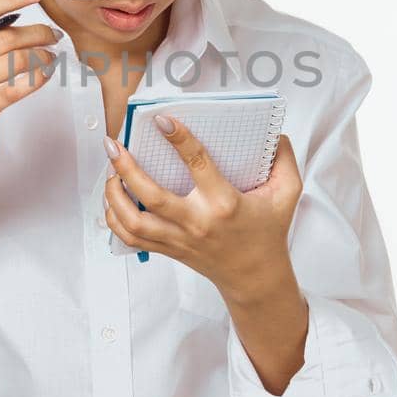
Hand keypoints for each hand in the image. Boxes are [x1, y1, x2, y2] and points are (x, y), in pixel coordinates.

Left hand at [102, 114, 302, 304]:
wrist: (256, 277)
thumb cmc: (268, 232)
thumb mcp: (287, 193)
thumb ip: (283, 160)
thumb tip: (276, 133)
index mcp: (225, 203)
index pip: (198, 165)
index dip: (179, 139)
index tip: (161, 119)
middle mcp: (198, 222)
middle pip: (152, 196)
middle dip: (127, 169)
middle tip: (113, 145)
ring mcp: (180, 239)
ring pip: (134, 221)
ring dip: (114, 195)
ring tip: (109, 171)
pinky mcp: (169, 249)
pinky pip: (132, 237)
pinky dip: (115, 219)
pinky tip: (112, 199)